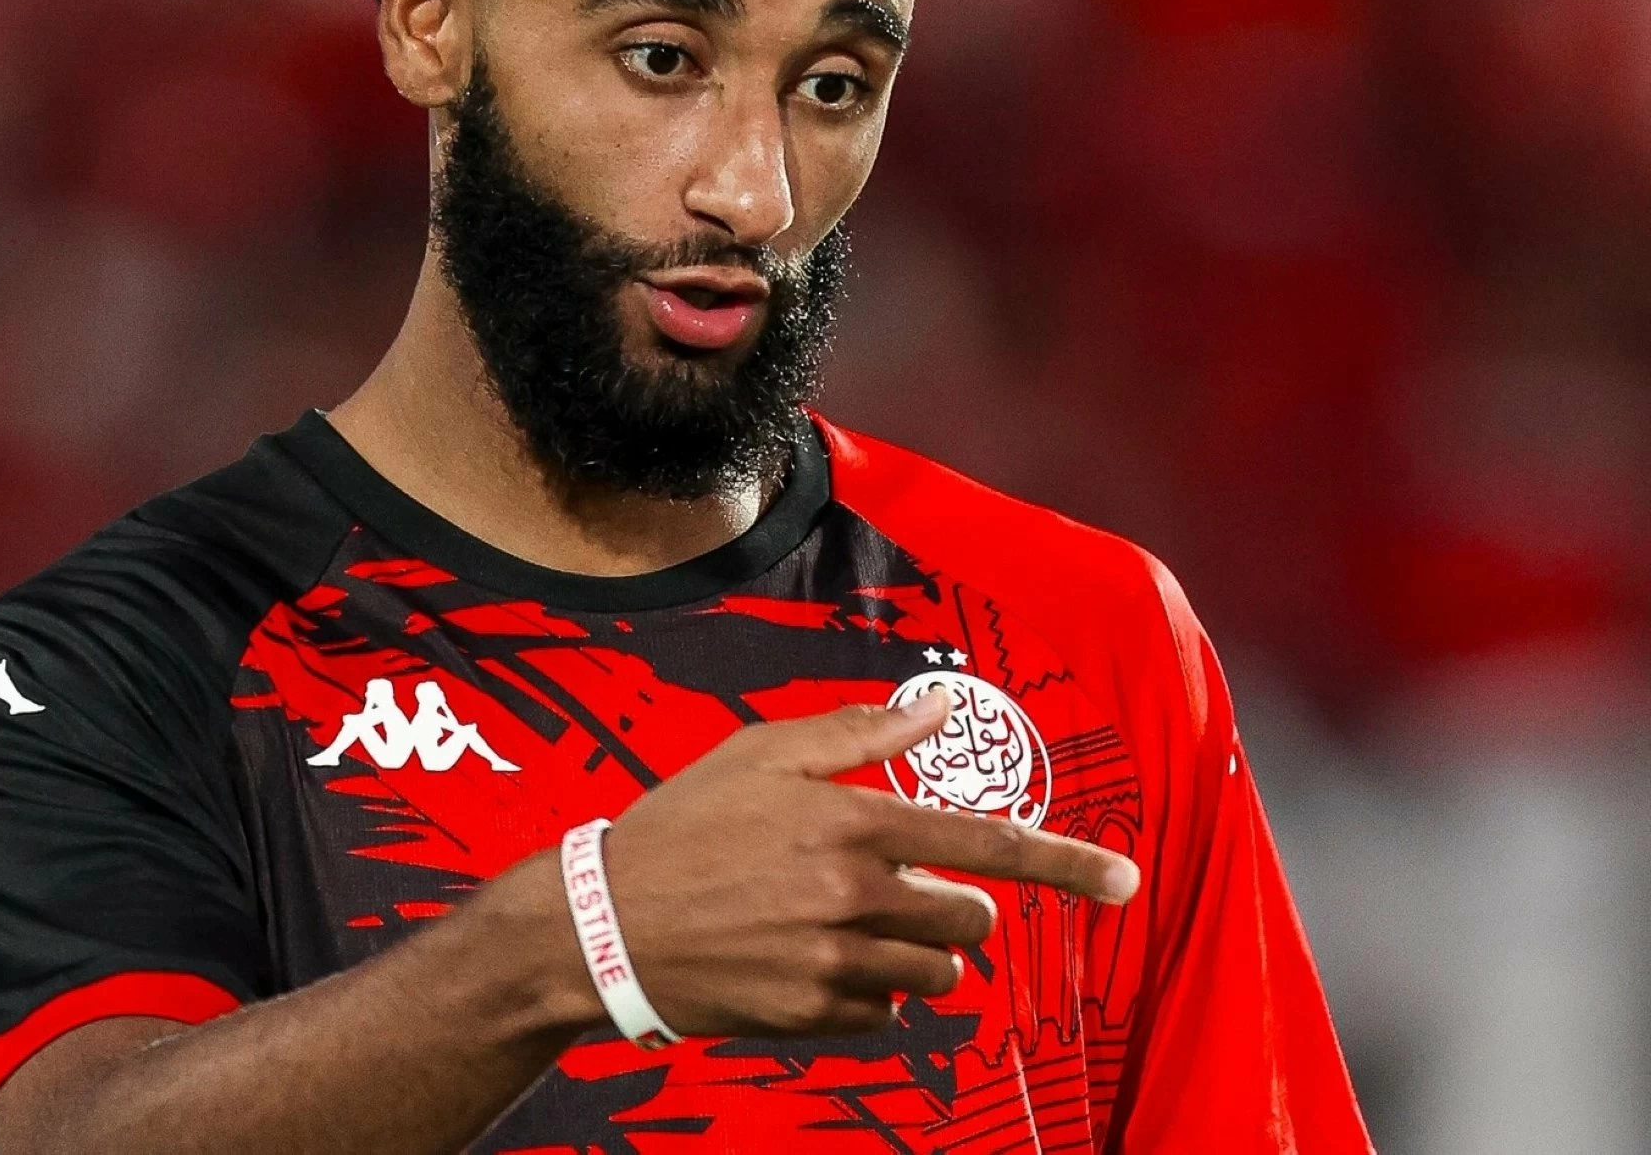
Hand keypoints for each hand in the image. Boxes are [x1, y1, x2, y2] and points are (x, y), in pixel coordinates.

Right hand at [591, 690, 1138, 1037]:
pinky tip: (807, 959)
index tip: (1124, 881)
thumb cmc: (681, 825)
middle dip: (950, 907)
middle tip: (888, 885)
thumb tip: (940, 707)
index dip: (1064, 863)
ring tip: (840, 922)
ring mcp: (835, 967)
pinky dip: (866, 990)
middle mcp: (853, 898)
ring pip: (933, 974)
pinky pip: (884, 1013)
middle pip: (969, 922)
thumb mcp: (759, 754)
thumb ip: (858, 733)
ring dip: (911, 951)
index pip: (982, 843)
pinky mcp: (813, 1020)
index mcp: (849, 824)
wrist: (601, 925)